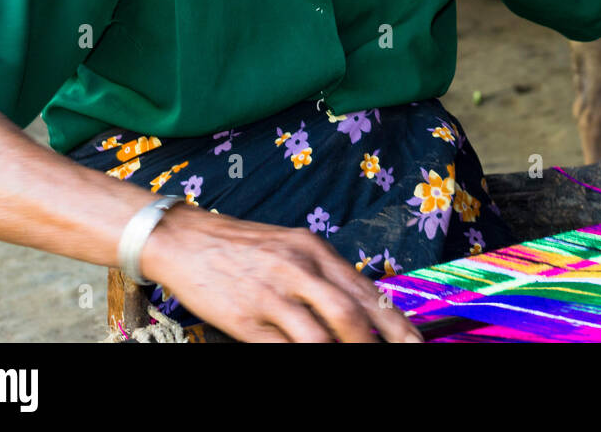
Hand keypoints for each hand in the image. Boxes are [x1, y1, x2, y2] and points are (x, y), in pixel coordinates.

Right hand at [141, 206, 421, 341]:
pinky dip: (301, 358)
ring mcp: (271, 295)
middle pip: (349, 314)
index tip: (415, 343)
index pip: (365, 289)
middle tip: (388, 358)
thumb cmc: (243, 245)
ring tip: (350, 359)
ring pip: (319, 337)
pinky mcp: (245, 319)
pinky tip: (313, 361)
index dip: (394, 322)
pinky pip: (283, 349)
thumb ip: (324, 274)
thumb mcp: (291, 246)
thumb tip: (361, 308)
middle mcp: (297, 269)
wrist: (185, 238)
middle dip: (373, 344)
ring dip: (341, 352)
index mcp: (314, 250)